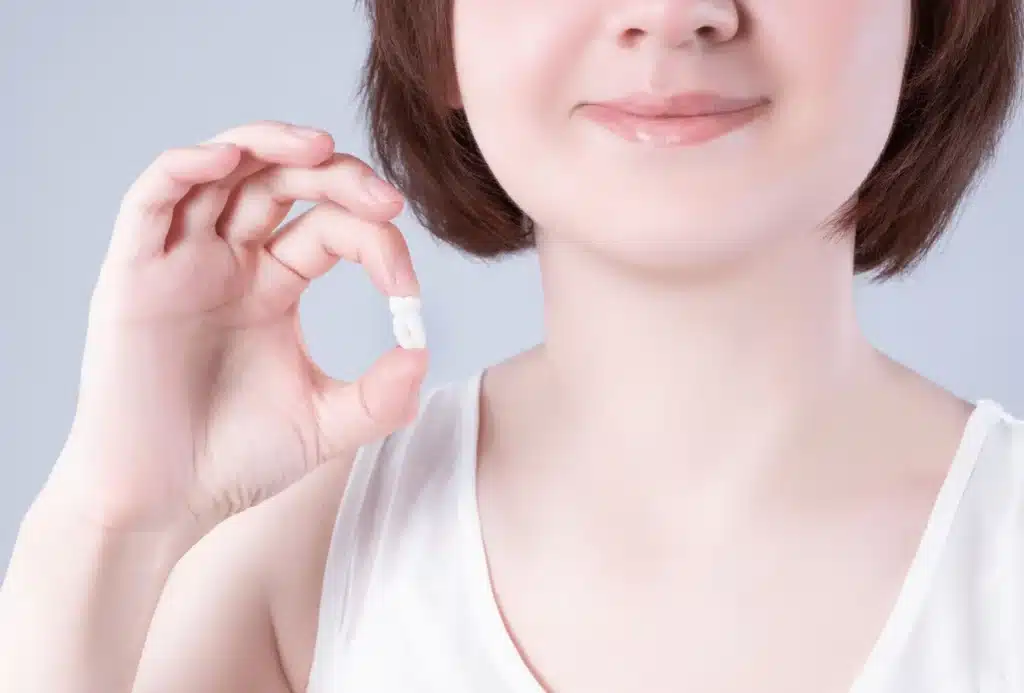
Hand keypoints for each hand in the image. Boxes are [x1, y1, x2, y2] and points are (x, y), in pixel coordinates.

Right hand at [48, 120, 427, 535]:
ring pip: (222, 171)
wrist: (162, 505)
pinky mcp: (134, 274)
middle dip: (339, 177)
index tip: (407, 289)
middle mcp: (230, 262)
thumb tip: (422, 351)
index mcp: (275, 285)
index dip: (378, 242)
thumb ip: (380, 396)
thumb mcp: (324, 425)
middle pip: (284, 182)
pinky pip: (153, 200)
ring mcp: (182, 262)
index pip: (332, 229)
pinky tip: (228, 159)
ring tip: (321, 145)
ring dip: (269, 144)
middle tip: (388, 199)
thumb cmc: (234, 462)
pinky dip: (187, 166)